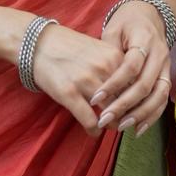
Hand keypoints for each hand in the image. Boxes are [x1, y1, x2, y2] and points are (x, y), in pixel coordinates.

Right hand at [30, 23, 129, 137]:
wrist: (39, 42)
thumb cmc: (70, 48)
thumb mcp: (98, 50)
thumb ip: (114, 66)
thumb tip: (130, 89)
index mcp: (114, 57)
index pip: (135, 86)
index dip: (137, 102)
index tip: (134, 111)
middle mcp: (103, 69)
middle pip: (125, 102)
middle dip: (126, 116)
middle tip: (124, 123)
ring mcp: (86, 82)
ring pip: (110, 114)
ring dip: (111, 125)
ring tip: (109, 127)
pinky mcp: (70, 94)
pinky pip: (90, 121)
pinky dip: (94, 131)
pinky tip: (94, 132)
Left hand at [89, 0, 175, 136]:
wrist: (149, 16)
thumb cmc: (125, 24)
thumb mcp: (113, 30)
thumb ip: (107, 53)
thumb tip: (98, 82)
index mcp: (144, 38)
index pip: (130, 66)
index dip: (113, 84)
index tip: (95, 99)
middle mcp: (159, 54)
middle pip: (144, 85)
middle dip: (124, 105)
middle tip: (105, 120)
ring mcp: (166, 67)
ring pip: (157, 96)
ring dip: (139, 115)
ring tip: (121, 127)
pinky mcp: (166, 77)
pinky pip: (162, 101)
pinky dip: (151, 117)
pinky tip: (137, 130)